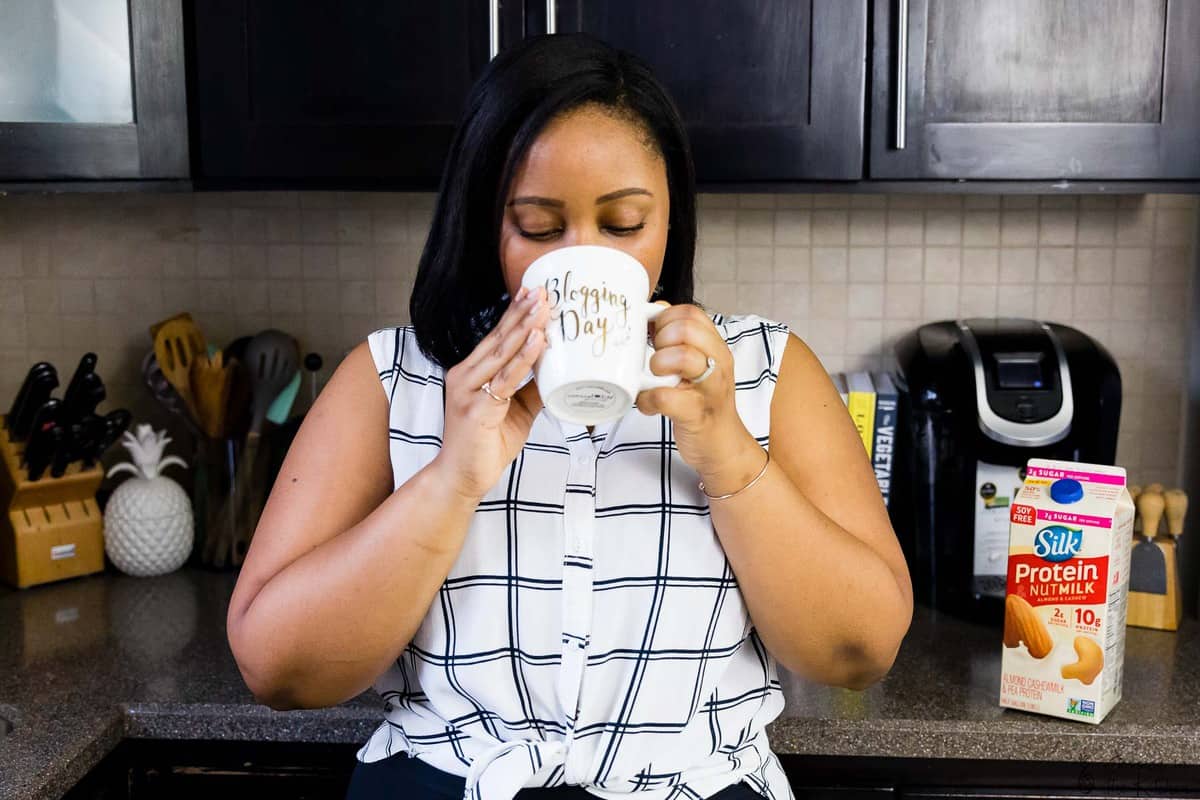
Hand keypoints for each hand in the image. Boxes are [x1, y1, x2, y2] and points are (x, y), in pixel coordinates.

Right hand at [434, 286, 550, 500]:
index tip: (534, 293)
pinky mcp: (476, 408)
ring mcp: (467, 390)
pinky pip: (505, 378)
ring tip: (544, 307)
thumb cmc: (486, 444)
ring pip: (501, 352)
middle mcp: (465, 375)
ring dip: (525, 327)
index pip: (496, 337)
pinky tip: (539, 340)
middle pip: (498, 338)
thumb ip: (531, 388)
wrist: (463, 478)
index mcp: (471, 372)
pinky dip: (524, 358)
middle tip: (543, 290)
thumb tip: (557, 371)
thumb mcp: (516, 410)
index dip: (515, 314)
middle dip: (522, 312)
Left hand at [636, 304, 761, 487]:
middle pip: (686, 329)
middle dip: (661, 339)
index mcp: (716, 348)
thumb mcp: (699, 366)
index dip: (665, 320)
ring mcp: (709, 389)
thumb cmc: (704, 404)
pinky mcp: (696, 415)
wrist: (724, 448)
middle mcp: (717, 364)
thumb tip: (654, 313)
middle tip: (656, 360)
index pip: (691, 313)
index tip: (656, 338)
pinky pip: (665, 397)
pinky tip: (649, 405)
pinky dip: (648, 400)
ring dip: (657, 365)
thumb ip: (681, 341)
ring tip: (654, 379)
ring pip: (682, 357)